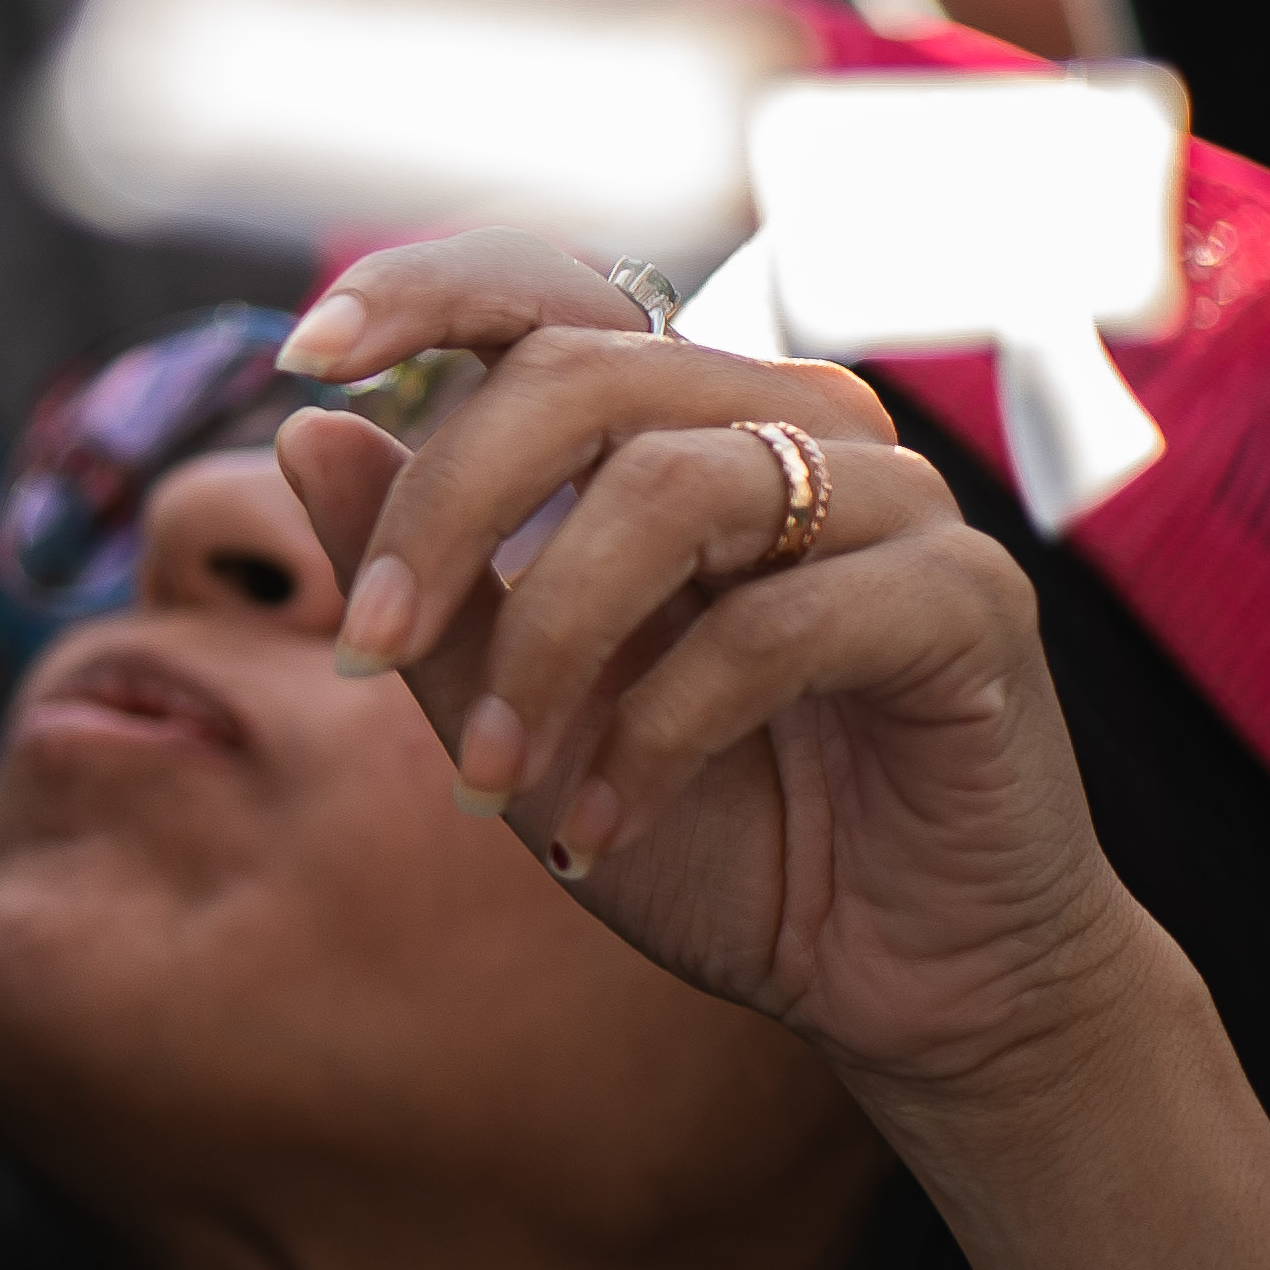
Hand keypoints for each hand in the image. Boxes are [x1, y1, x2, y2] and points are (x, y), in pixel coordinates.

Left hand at [267, 232, 1155, 1105]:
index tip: (302, 355)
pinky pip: (774, 629)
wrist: (898, 974)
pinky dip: (657, 735)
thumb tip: (306, 431)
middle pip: (581, 378)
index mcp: (684, 429)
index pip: (551, 298)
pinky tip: (601, 827)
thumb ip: (428, 582)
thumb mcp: (520, 713)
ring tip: (487, 776)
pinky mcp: (966, 599)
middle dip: (444, 511)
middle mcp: (793, 428)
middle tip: (362, 648)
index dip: (424, 295)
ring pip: (670, 491)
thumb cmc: (713, 833)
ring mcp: (894, 501)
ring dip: (545, 644)